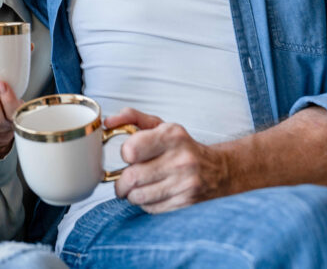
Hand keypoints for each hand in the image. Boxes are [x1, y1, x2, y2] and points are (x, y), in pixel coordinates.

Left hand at [106, 108, 231, 213]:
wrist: (218, 171)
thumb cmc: (182, 147)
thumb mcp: (160, 126)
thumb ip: (131, 118)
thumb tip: (108, 122)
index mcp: (172, 136)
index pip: (132, 149)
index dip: (126, 153)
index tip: (130, 155)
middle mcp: (181, 160)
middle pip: (131, 177)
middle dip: (121, 182)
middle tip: (124, 180)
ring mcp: (185, 184)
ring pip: (138, 196)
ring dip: (131, 194)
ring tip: (138, 187)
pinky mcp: (186, 203)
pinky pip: (151, 208)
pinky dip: (145, 204)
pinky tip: (153, 194)